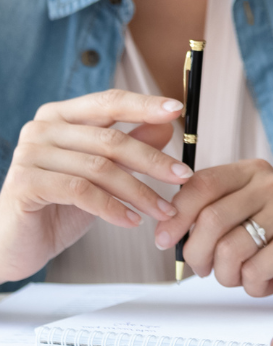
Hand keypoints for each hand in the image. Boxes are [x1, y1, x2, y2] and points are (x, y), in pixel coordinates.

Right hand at [0, 89, 188, 282]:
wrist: (16, 244)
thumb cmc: (59, 205)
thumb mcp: (102, 173)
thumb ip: (130, 146)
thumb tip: (166, 126)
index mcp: (61, 115)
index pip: (110, 101)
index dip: (145, 105)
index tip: (178, 110)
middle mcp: (42, 128)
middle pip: (111, 139)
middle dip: (153, 160)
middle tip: (182, 175)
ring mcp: (30, 154)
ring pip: (100, 168)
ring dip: (139, 192)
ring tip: (163, 209)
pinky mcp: (25, 183)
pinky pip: (81, 192)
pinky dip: (113, 208)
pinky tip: (132, 221)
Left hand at [155, 160, 272, 301]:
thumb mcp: (247, 219)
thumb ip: (211, 214)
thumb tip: (166, 229)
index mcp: (254, 173)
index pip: (200, 184)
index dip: (175, 216)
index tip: (164, 240)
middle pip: (210, 220)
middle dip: (199, 256)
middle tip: (208, 270)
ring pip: (230, 250)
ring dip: (228, 277)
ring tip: (245, 276)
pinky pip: (255, 270)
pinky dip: (254, 286)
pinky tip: (267, 281)